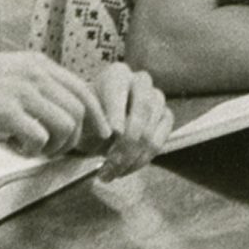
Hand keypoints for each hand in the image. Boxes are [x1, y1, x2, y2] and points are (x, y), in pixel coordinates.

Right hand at [0, 48, 110, 157]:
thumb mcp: (5, 72)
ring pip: (67, 126)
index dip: (95, 117)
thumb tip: (59, 106)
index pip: (83, 90)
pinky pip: (40, 138)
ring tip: (31, 149)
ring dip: (54, 146)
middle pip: (80, 111)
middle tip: (53, 150)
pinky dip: (33, 150)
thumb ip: (32, 83)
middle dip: (74, 138)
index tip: (94, 138)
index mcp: (37, 63)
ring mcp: (21, 90)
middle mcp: (34, 73)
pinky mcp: (5, 111)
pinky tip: (15, 148)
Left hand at [90, 60, 172, 177]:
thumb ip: (93, 120)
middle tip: (110, 163)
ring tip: (111, 173)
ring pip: (151, 129)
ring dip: (131, 157)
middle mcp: (141, 81)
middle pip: (143, 109)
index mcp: (117, 74)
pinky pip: (159, 142)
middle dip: (127, 141)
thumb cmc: (87, 120)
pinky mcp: (166, 118)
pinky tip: (124, 170)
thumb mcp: (81, 119)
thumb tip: (114, 131)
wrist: (97, 129)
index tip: (112, 132)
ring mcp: (157, 99)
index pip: (120, 88)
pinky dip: (141, 160)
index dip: (117, 110)